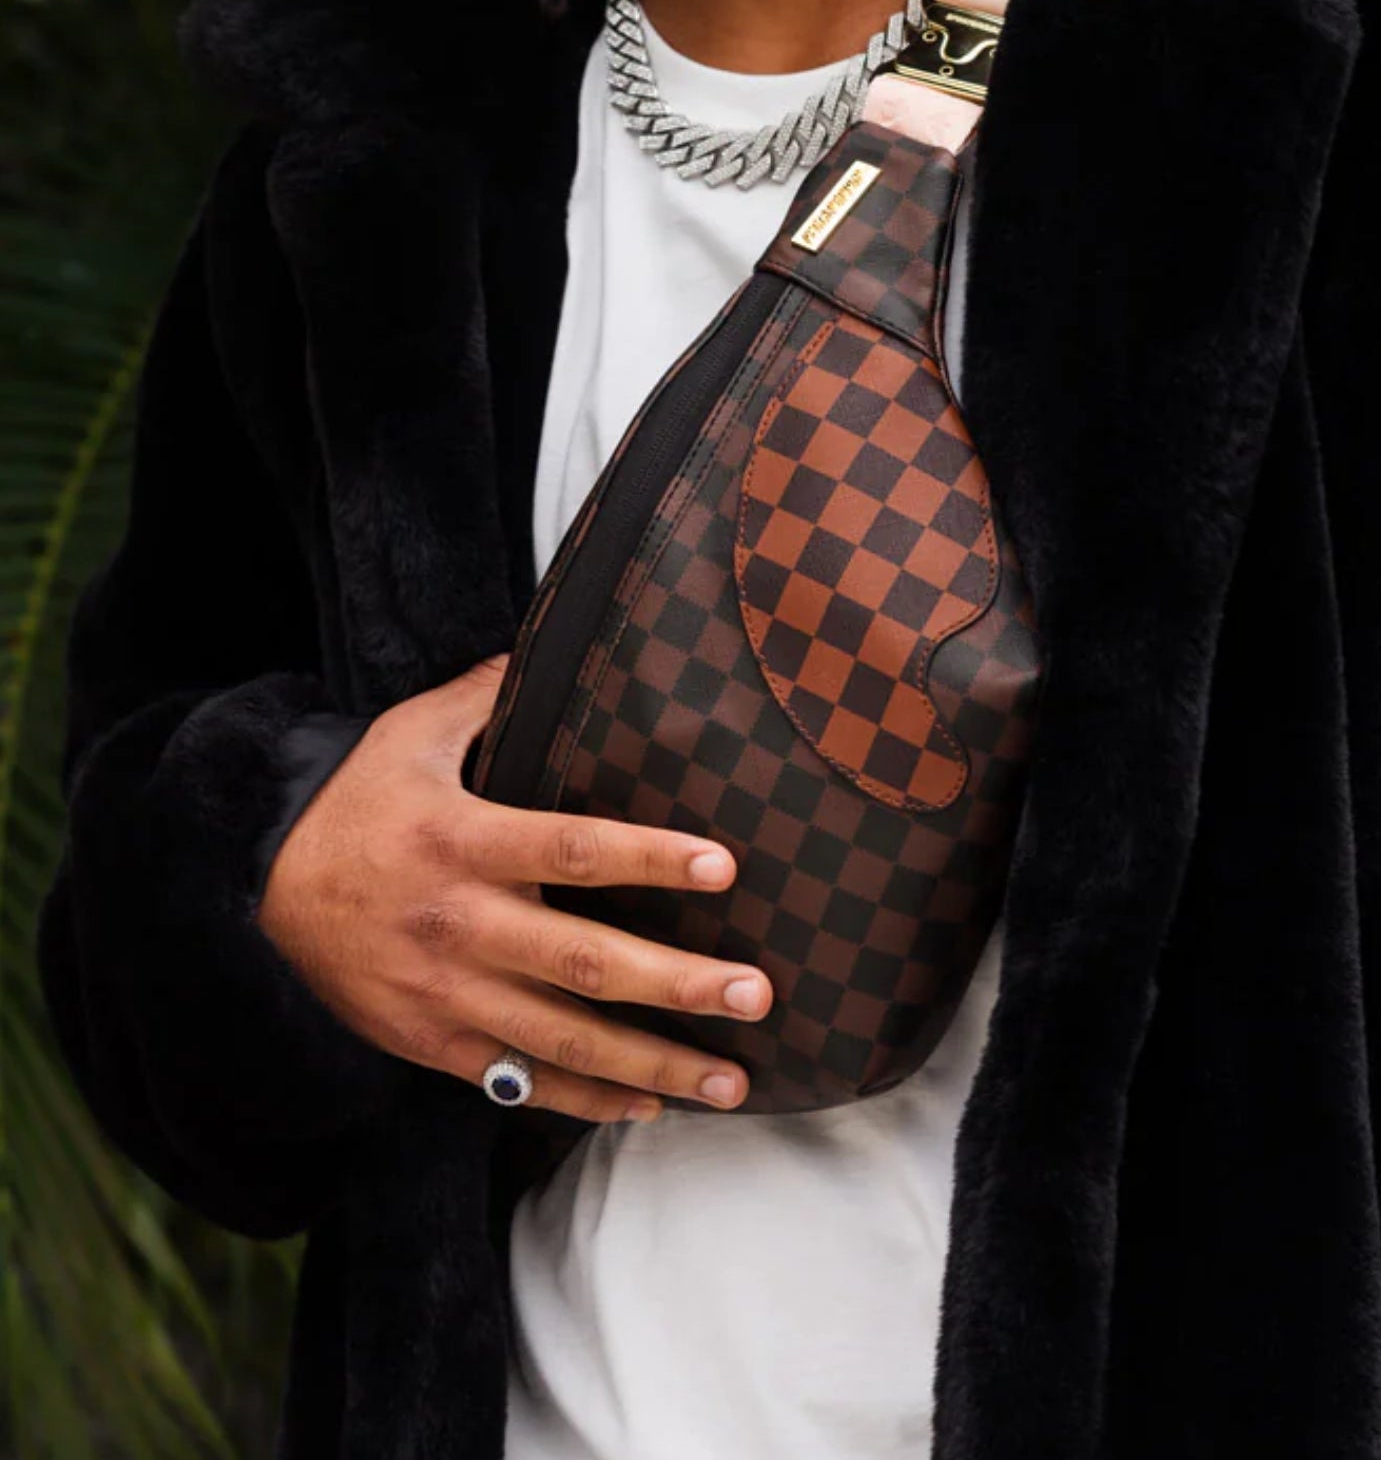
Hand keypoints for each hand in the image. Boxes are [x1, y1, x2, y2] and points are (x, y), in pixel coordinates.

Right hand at [256, 652, 772, 1123]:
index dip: (650, 858)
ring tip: (733, 1079)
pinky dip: (586, 1100)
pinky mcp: (434, 1041)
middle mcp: (463, 924)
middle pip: (585, 962)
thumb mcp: (411, 733)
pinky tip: (650, 1106)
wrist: (257, 889)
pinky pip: (520, 1080)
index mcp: (464, 841)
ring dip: (655, 1064)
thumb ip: (487, 694)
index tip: (723, 867)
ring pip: (565, 1041)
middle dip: (679, 984)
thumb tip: (550, 640)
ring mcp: (449, 993)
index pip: (573, 850)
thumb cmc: (354, 802)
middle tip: (757, 993)